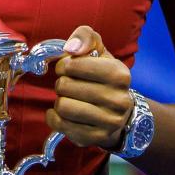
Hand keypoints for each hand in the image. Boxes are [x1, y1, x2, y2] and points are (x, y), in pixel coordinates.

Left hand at [46, 25, 133, 149]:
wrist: (119, 113)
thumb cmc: (103, 77)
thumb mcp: (98, 50)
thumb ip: (85, 36)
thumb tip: (70, 48)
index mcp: (119, 74)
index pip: (74, 64)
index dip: (64, 65)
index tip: (68, 68)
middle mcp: (119, 99)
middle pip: (65, 86)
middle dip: (62, 84)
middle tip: (69, 86)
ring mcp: (110, 121)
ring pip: (63, 106)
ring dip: (59, 101)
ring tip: (68, 99)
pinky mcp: (97, 138)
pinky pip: (62, 125)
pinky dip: (54, 117)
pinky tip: (61, 113)